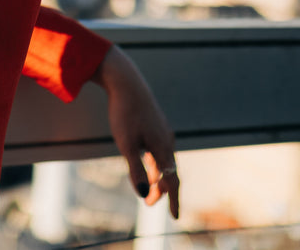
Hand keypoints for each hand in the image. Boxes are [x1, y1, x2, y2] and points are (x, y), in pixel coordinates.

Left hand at [91, 45, 179, 218]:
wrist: (126, 82)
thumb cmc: (124, 113)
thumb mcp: (126, 145)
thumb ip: (136, 170)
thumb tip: (144, 194)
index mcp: (162, 147)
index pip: (172, 180)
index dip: (174, 200)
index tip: (175, 217)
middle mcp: (166, 139)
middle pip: (169, 171)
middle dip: (162, 190)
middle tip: (151, 205)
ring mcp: (162, 130)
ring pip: (163, 160)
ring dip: (157, 176)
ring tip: (149, 189)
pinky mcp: (155, 124)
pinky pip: (159, 149)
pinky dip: (154, 162)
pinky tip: (147, 162)